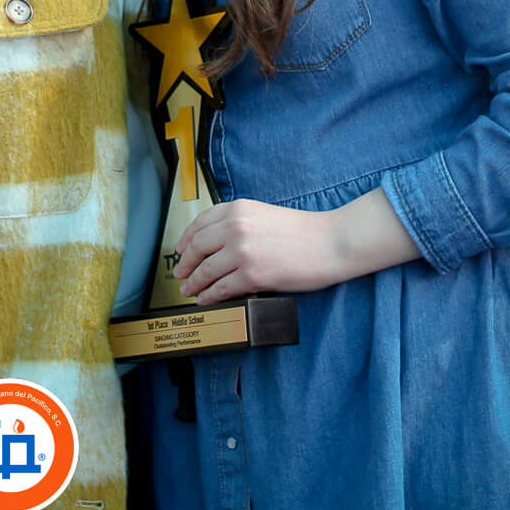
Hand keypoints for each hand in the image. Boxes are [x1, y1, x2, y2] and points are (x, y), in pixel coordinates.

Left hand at [173, 189, 423, 304]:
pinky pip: (221, 289)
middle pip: (196, 247)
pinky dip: (209, 296)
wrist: (330, 243)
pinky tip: (205, 299)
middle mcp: (235, 228)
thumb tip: (216, 243)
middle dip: (185, 263)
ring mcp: (242, 252)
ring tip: (188, 290)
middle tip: (180, 274)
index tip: (180, 250)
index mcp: (237, 209)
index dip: (185, 240)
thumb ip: (239, 223)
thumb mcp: (264, 214)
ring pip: (205, 271)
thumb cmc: (304, 231)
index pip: (199, 223)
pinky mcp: (252, 276)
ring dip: (193, 283)